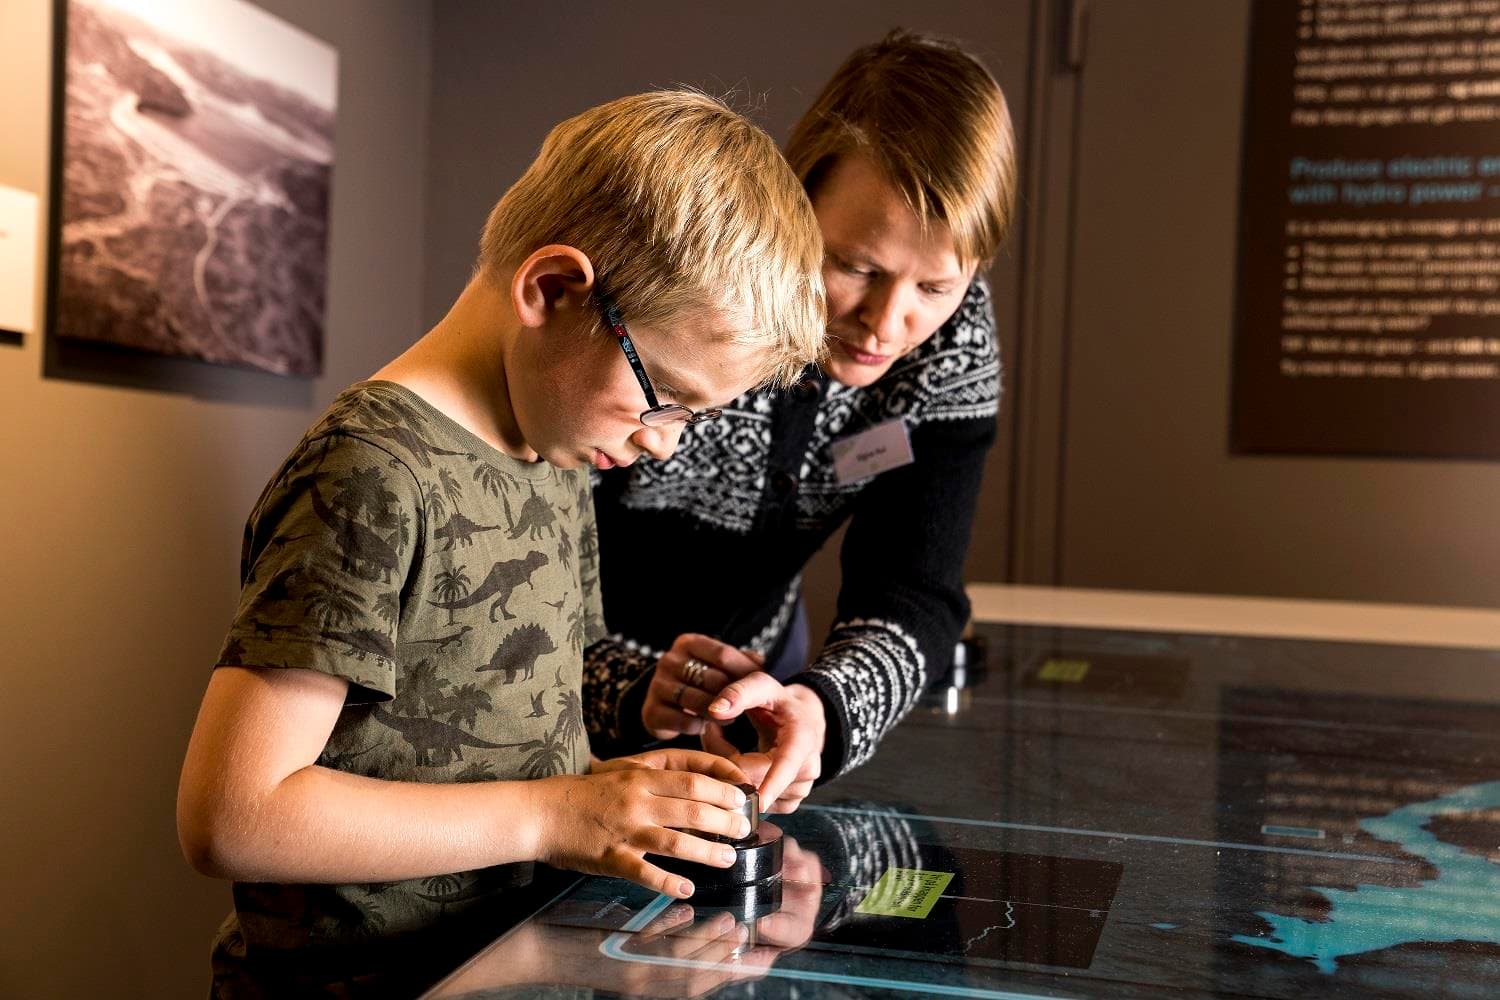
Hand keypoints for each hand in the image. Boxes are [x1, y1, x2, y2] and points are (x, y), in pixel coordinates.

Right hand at [530, 750, 751, 897]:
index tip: (743, 798)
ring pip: (676, 842)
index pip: (693, 779)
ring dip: (707, 852)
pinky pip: (645, 873)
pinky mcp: (611, 858)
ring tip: (728, 859)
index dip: (723, 789)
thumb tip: (696, 789)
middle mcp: (637, 801)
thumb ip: (655, 778)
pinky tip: (687, 889)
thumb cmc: (584, 792)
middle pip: (692, 808)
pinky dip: (668, 882)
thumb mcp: (622, 773)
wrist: (542, 812)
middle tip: (745, 829)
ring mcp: (625, 831)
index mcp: (641, 777)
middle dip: (725, 821)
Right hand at [642, 633, 763, 739]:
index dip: (745, 673)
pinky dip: (699, 727)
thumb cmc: (702, 683)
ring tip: (730, 719)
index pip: (723, 655)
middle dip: (731, 696)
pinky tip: (706, 728)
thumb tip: (765, 664)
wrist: (665, 706)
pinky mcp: (650, 712)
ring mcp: (657, 685)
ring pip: (697, 701)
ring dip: (718, 713)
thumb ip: (743, 662)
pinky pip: (683, 721)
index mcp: (688, 643)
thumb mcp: (721, 666)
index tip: (762, 688)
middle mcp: (669, 660)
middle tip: (746, 708)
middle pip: (711, 679)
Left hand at [703, 674, 824, 812]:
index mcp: (802, 741)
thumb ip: (738, 693)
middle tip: (710, 733)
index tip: (755, 802)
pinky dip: (741, 788)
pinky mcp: (790, 802)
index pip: (783, 767)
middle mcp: (806, 769)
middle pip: (755, 780)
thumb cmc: (779, 702)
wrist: (802, 719)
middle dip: (724, 761)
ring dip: (728, 773)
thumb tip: (715, 711)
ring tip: (722, 745)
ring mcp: (799, 790)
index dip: (769, 785)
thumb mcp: (761, 686)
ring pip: (752, 793)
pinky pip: (758, 804)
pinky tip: (736, 766)